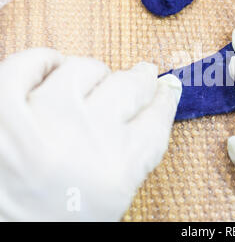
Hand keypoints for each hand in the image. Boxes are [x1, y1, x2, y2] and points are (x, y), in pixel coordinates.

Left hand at [0, 48, 180, 220]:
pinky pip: (28, 64)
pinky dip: (43, 62)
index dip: (165, 97)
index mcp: (117, 169)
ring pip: (83, 70)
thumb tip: (151, 111)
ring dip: (94, 74)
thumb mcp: (110, 202)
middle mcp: (84, 138)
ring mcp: (40, 118)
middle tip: (142, 74)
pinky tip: (53, 69)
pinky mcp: (1, 108)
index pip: (157, 117)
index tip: (166, 88)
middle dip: (142, 79)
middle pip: (129, 87)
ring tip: (93, 81)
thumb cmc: (52, 225)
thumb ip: (134, 157)